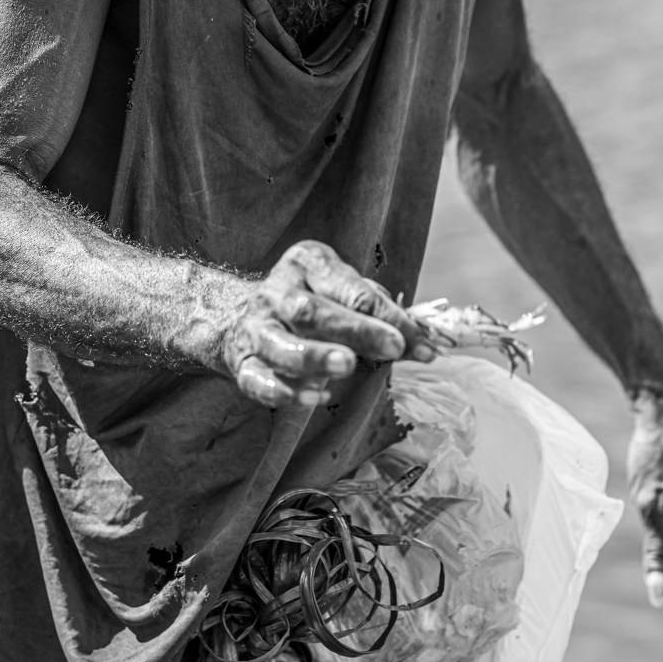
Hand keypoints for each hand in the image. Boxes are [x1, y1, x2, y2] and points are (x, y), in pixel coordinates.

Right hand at [220, 240, 434, 409]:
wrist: (238, 314)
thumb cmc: (311, 302)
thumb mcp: (342, 291)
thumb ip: (381, 313)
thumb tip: (424, 344)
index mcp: (307, 264)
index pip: (349, 287)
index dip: (386, 313)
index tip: (418, 342)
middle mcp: (278, 292)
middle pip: (314, 311)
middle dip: (356, 330)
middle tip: (392, 348)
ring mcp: (256, 328)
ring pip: (279, 342)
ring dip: (314, 356)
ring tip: (346, 366)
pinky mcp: (241, 362)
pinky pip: (256, 379)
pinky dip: (284, 391)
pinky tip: (316, 397)